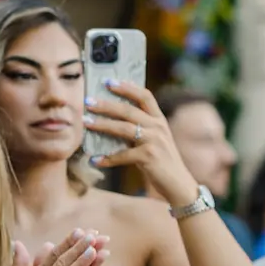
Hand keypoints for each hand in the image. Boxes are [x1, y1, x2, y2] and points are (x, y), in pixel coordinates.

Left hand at [84, 81, 199, 208]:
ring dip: (102, 124)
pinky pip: (123, 155)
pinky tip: (95, 160)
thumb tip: (109, 119)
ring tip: (85, 122)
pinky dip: (107, 158)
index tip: (109, 81)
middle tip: (87, 101)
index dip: (127, 87)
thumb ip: (139, 128)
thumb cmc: (162, 161)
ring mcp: (155, 141)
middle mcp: (158, 127)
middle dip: (106, 104)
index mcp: (159, 120)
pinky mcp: (149, 157)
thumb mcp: (154, 140)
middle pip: (129, 110)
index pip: (145, 96)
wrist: (179, 184)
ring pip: (124, 128)